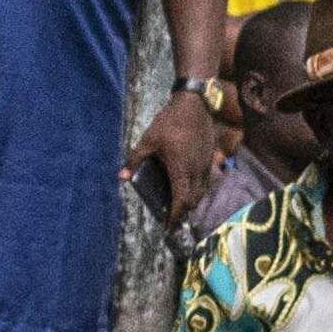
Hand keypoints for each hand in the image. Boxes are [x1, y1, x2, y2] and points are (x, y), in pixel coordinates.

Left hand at [131, 90, 220, 237]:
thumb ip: (135, 159)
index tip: (168, 226)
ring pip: (202, 192)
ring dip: (192, 202)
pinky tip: (189, 187)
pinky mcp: (211, 158)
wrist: (194, 104)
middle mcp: (196, 171)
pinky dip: (198, 190)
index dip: (175, 216)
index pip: (181, 201)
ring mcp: (206, 165)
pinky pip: (207, 181)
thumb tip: (121, 177)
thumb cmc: (169, 122)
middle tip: (171, 218)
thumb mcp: (148, 140)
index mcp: (180, 169)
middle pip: (193, 201)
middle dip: (183, 212)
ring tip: (180, 206)